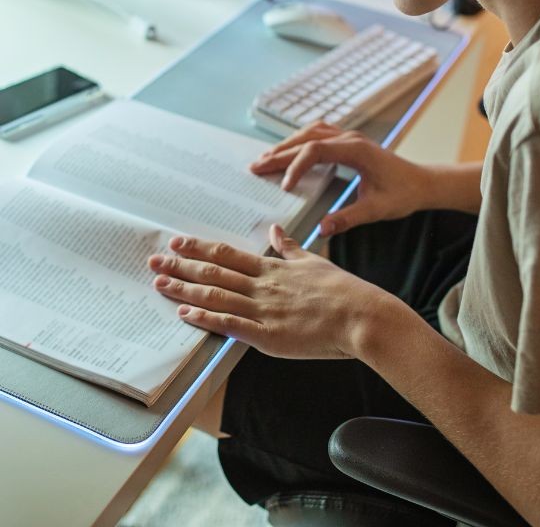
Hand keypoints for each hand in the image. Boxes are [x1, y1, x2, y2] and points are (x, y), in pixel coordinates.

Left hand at [149, 225, 386, 358]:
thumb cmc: (342, 290)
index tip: (178, 243)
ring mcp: (264, 311)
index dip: (200, 249)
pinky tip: (184, 315)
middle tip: (153, 260)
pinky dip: (205, 319)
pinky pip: (230, 326)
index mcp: (274, 269)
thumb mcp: (314, 261)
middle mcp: (264, 286)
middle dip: (181, 266)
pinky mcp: (268, 336)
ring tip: (159, 283)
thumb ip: (289, 248)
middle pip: (214, 274)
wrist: (361, 316)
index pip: (228, 256)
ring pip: (216, 297)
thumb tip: (275, 229)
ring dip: (185, 290)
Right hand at [250, 122, 431, 234]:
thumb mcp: (377, 209)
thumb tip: (322, 229)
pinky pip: (319, 135)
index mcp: (356, 150)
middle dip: (280, 154)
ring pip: (311, 133)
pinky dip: (300, 142)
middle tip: (255, 167)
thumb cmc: (403, 194)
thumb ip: (349, 218)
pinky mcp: (350, 143)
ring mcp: (350, 137)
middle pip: (307, 139)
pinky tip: (289, 152)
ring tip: (265, 160)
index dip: (296, 166)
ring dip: (287, 145)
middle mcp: (351, 138)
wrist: (423, 183)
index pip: (316, 150)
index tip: (284, 186)